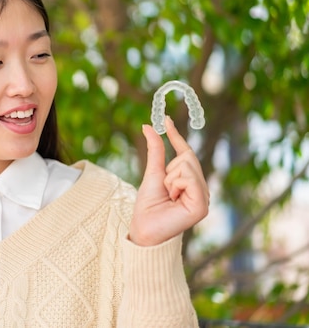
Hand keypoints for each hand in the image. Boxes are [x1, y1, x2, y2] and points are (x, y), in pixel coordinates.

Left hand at [129, 116, 208, 245]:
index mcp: (190, 181)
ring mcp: (203, 197)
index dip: (175, 136)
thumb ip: (155, 150)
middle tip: (164, 189)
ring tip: (168, 196)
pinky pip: (189, 179)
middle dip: (169, 170)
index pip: (186, 153)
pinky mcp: (202, 205)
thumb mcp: (152, 173)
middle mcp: (200, 188)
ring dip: (170, 179)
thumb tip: (148, 126)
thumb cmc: (148, 205)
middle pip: (187, 158)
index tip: (166, 118)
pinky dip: (175, 185)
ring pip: (187, 166)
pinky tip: (174, 200)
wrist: (144, 228)